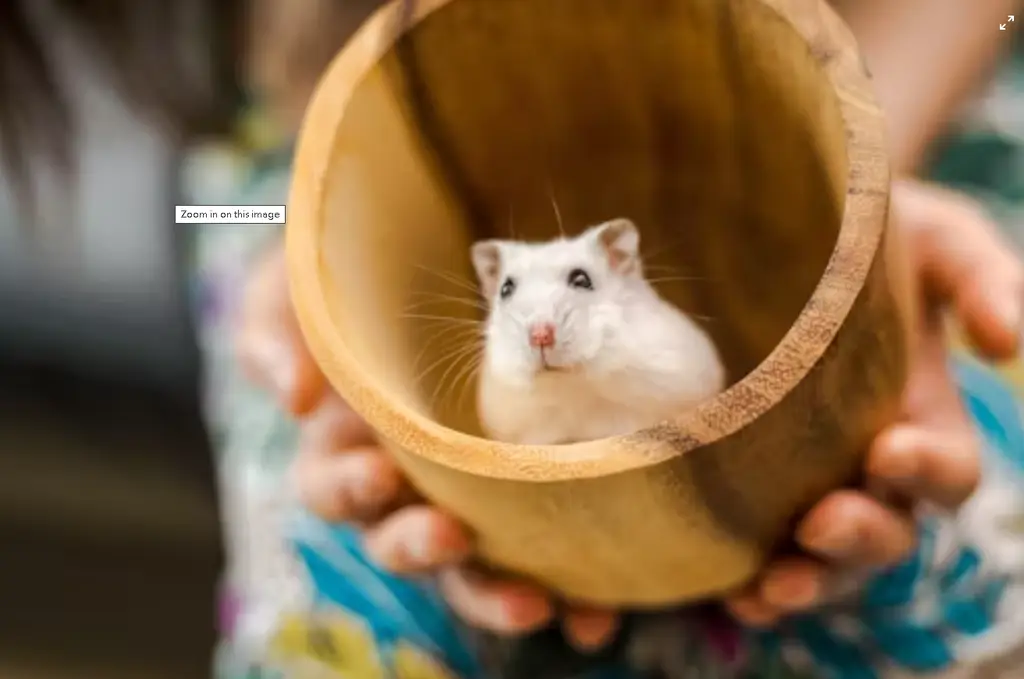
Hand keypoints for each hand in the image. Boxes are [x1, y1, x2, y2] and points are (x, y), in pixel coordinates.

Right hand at [237, 243, 602, 642]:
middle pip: (398, 539)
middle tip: (452, 534)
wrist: (449, 243)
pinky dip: (570, 594)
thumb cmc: (367, 267)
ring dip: (494, 595)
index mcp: (346, 441)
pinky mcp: (531, 495)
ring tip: (535, 603)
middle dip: (420, 548)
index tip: (382, 472)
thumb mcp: (308, 278)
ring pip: (470, 567)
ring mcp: (469, 492)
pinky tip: (597, 613)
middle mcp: (405, 479)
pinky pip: (545, 556)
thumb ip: (276, 324)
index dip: (349, 488)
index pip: (330, 483)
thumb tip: (293, 399)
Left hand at [725, 178, 1023, 624]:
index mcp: (920, 416)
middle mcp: (866, 464)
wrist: (776, 229)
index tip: (887, 449)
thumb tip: (1006, 339)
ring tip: (769, 590)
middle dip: (859, 540)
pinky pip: (753, 552)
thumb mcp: (933, 237)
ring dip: (804, 580)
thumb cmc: (866, 234)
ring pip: (822, 559)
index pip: (946, 468)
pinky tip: (726, 591)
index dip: (928, 471)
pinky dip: (746, 581)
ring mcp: (806, 482)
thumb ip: (982, 277)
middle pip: (885, 530)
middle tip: (819, 525)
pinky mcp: (744, 486)